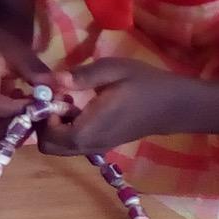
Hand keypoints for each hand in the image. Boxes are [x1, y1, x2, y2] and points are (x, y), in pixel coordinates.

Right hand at [0, 25, 63, 142]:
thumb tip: (63, 83)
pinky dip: (19, 125)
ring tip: (41, 111)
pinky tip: (32, 109)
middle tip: (44, 115)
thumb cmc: (0, 45)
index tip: (43, 105)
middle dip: (23, 129)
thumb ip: (38, 71)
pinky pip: (1, 130)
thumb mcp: (20, 53)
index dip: (19, 109)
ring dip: (23, 129)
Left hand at [35, 58, 178, 156]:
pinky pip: (73, 144)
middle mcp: (90, 145)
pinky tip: (80, 107)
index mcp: (89, 130)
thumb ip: (81, 76)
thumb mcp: (114, 70)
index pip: (48, 137)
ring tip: (68, 100)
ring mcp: (96, 147)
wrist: (176, 105)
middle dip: (44, 123)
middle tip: (56, 98)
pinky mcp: (102, 144)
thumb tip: (52, 80)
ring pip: (60, 147)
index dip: (42, 116)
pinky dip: (67, 128)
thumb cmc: (145, 84)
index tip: (52, 95)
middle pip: (49, 146)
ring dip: (55, 126)